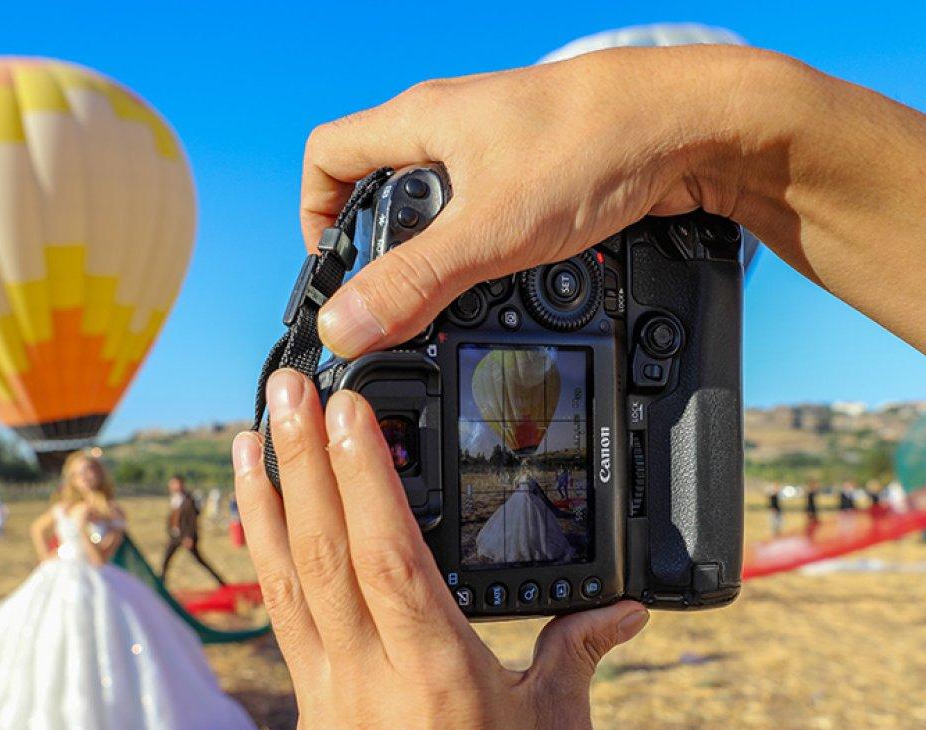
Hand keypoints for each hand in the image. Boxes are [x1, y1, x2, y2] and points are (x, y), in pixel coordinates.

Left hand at [233, 369, 648, 729]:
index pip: (388, 555)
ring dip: (262, 503)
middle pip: (323, 552)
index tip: (347, 410)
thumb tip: (622, 610)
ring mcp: (328, 695)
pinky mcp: (311, 712)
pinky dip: (266, 563)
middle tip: (283, 390)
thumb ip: (577, 655)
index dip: (362, 476)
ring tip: (243, 438)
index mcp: (438, 673)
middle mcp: (369, 678)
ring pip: (284, 583)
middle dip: (300, 461)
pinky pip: (280, 622)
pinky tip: (258, 523)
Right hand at [303, 45, 925, 354]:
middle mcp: (452, 126)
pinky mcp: (539, 170)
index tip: (337, 269)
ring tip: (454, 298)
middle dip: (378, 247)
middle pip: (378, 185)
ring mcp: (498, 146)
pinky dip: (484, 249)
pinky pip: (487, 211)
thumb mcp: (488, 229)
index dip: (316, 214)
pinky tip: (510, 280)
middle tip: (396, 299)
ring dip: (435, 254)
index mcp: (421, 122)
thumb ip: (412, 283)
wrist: (696, 123)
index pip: (328, 155)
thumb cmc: (595, 145)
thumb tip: (342, 326)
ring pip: (438, 203)